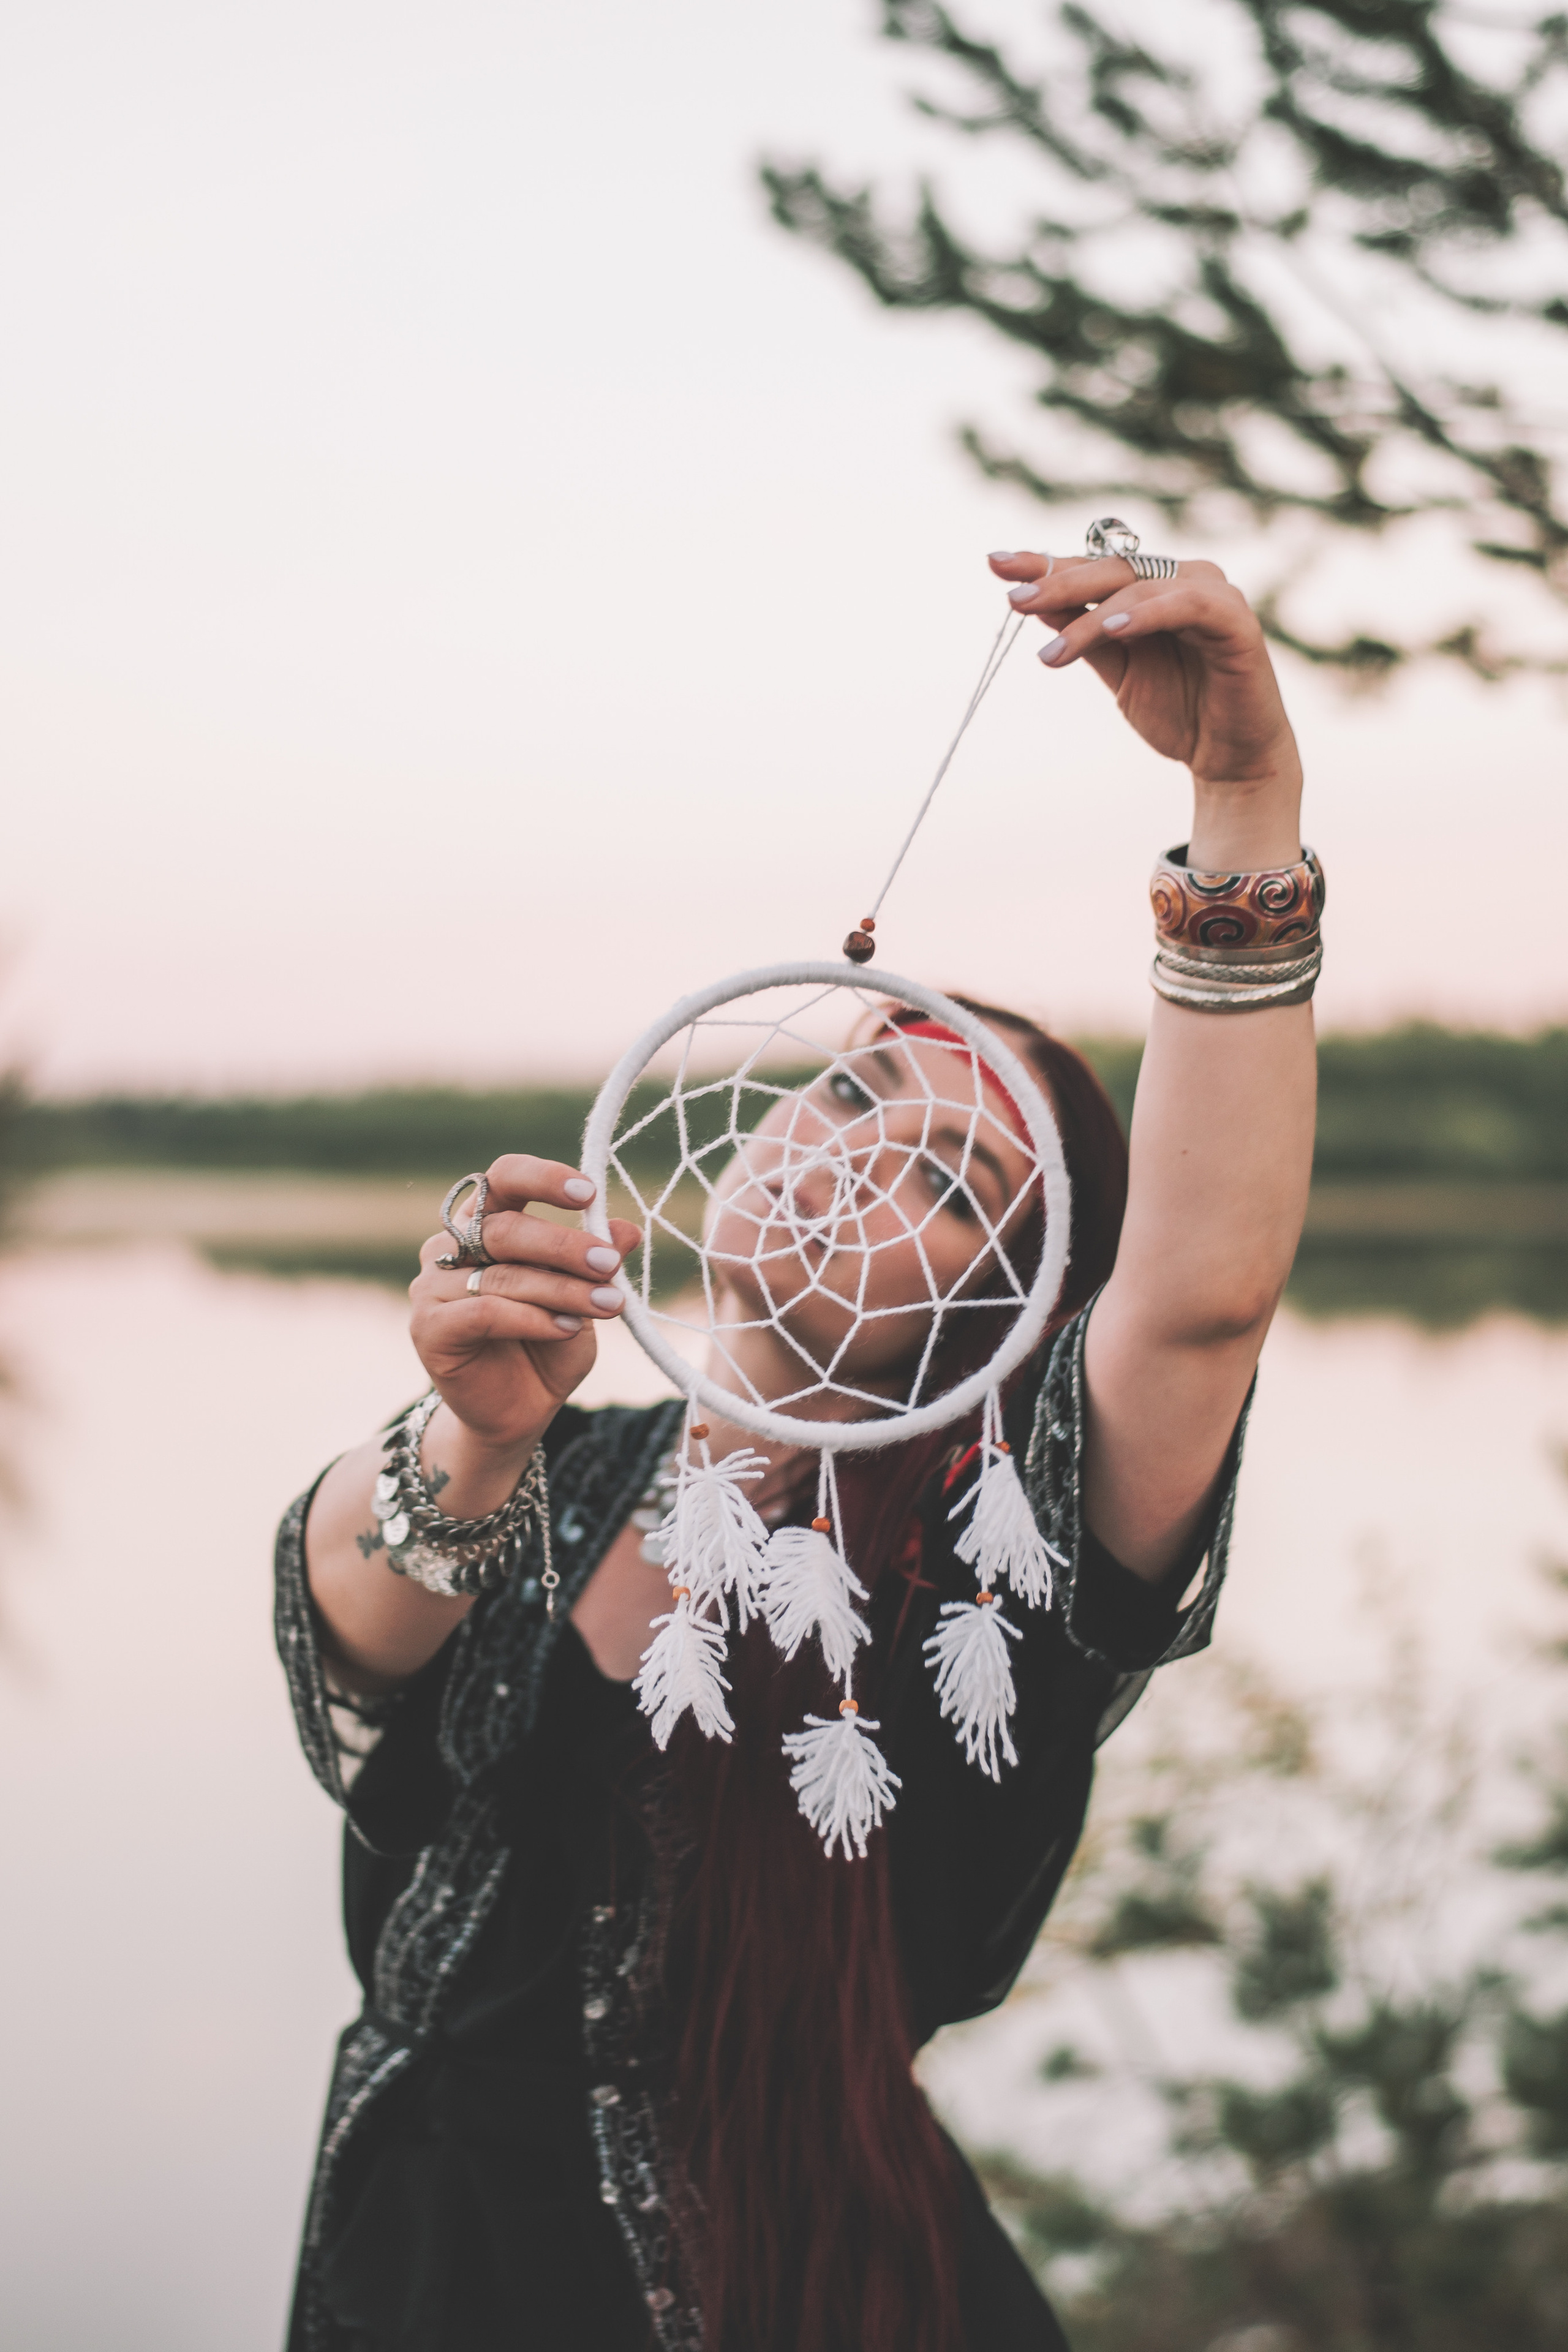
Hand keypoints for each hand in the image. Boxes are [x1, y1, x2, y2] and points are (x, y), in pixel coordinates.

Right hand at [409, 1156, 640, 1456]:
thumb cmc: (548, 1343)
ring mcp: (431, 1286)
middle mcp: (450, 1246)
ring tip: (607, 1305)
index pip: (504, 1177)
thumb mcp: (584, 1297)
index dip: (543, 1178)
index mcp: (485, 1222)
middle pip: (503, 1227)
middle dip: (563, 1245)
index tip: (589, 1193)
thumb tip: (628, 1230)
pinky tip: (566, 1329)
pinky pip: (484, 1313)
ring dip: (562, 1290)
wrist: (518, 1412)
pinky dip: (532, 1319)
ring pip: (502, 1275)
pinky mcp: (428, 1328)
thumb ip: (597, 1262)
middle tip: (609, 1264)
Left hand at [988, 549, 1302, 863]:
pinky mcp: (1235, 619)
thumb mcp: (1116, 670)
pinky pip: (1187, 605)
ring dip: (1090, 617)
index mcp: (1151, 588)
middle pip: (1110, 569)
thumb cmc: (1177, 711)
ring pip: (1139, 588)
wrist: (1228, 759)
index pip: (1091, 566)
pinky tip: (1111, 629)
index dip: (1045, 563)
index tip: (996, 564)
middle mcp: (1181, 579)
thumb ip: (1082, 634)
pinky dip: (1146, 614)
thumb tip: (1031, 600)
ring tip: (1053, 653)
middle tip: (1015, 599)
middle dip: (1058, 583)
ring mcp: (1211, 593)